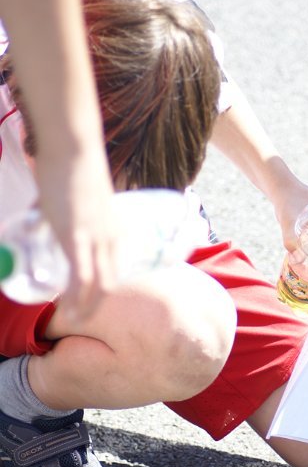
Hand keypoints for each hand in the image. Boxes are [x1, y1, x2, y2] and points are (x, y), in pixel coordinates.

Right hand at [35, 144, 117, 319]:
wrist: (73, 146)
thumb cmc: (68, 165)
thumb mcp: (68, 199)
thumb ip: (53, 214)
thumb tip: (33, 222)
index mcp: (114, 229)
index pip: (115, 268)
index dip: (103, 288)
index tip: (90, 299)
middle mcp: (111, 238)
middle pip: (111, 282)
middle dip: (96, 304)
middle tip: (80, 317)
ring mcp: (96, 239)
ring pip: (99, 285)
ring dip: (86, 306)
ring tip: (73, 319)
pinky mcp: (77, 237)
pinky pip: (81, 277)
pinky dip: (75, 297)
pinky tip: (66, 309)